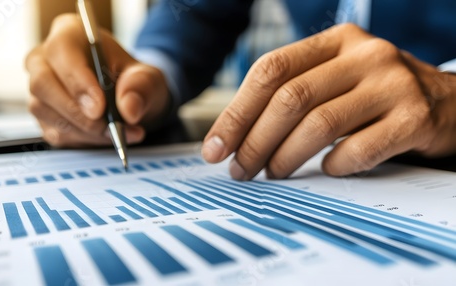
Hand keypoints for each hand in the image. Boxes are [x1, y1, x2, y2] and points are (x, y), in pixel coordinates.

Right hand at [26, 14, 169, 146]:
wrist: (130, 100)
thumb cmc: (133, 80)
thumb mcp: (148, 77)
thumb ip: (142, 87)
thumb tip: (129, 108)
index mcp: (69, 34)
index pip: (61, 51)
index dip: (78, 81)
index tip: (100, 107)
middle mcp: (45, 59)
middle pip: (43, 84)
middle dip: (77, 112)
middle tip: (108, 127)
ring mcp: (40, 89)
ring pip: (46, 112)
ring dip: (84, 130)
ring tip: (118, 132)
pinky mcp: (44, 116)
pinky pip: (54, 132)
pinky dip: (83, 141)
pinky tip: (106, 136)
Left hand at [202, 23, 455, 179]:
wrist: (449, 104)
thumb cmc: (375, 96)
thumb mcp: (336, 79)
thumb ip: (293, 95)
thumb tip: (235, 137)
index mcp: (335, 41)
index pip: (270, 70)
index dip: (237, 112)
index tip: (216, 147)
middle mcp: (364, 55)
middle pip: (290, 98)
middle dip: (254, 140)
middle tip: (239, 170)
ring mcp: (392, 84)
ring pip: (319, 124)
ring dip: (285, 157)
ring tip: (272, 174)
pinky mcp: (414, 118)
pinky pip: (358, 150)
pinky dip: (333, 166)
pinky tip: (326, 171)